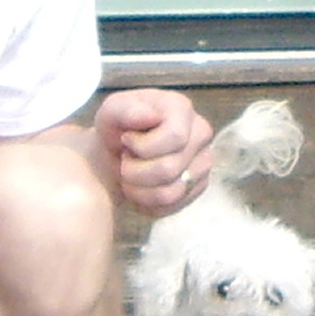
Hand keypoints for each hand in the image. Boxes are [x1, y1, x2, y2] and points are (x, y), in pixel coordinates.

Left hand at [94, 88, 213, 215]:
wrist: (118, 152)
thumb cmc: (117, 128)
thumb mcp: (110, 112)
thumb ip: (125, 110)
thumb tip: (151, 116)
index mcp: (181, 108)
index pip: (175, 136)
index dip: (143, 147)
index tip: (126, 140)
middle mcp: (201, 133)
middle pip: (169, 169)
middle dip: (135, 172)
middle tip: (124, 162)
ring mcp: (204, 161)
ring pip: (170, 193)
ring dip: (139, 190)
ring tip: (129, 176)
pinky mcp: (199, 186)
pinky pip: (173, 206)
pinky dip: (148, 202)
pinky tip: (140, 188)